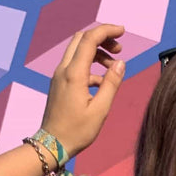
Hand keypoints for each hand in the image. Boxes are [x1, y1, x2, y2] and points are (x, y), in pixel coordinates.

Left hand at [40, 24, 125, 158]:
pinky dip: (90, 66)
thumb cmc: (77, 131)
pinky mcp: (59, 83)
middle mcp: (63, 70)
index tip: (122, 32)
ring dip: (97, 53)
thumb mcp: (100, 110)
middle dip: (101, 38)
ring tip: (113, 67)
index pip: (90, 39)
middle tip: (118, 48)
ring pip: (77, 51)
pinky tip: (102, 83)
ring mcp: (59, 76)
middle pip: (81, 39)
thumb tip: (121, 64)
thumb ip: (111, 84)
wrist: (52, 144)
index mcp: (74, 74)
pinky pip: (75, 65)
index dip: (107, 31)